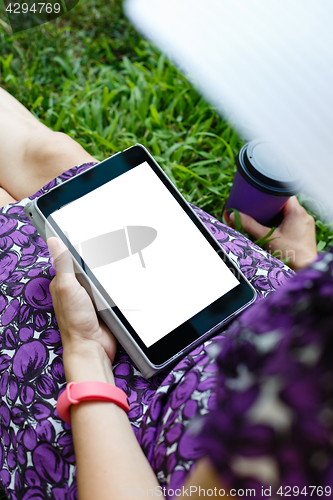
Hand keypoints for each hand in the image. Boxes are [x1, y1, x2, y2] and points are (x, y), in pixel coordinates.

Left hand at [47, 237, 116, 380]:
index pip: (70, 258)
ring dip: (108, 276)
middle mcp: (75, 289)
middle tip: (110, 253)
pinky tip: (120, 284)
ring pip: (102, 278)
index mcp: (62, 283)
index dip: (80, 249)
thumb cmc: (75, 320)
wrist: (93, 346)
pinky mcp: (104, 305)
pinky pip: (111, 290)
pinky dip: (116, 288)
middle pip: (89, 268)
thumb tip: (53, 241)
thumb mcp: (67, 286)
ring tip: (117, 269)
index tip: (92, 238)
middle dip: (98, 263)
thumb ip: (62, 264)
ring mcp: (90, 297)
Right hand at [229, 196, 317, 269]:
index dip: (271, 195)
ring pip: (289, 214)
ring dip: (278, 216)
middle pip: (285, 204)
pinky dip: (284, 223)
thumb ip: (250, 225)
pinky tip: (276, 230)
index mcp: (296, 212)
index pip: (284, 194)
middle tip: (259, 211)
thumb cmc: (290, 253)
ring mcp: (306, 224)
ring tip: (266, 221)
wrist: (305, 268)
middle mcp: (304, 215)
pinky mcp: (306, 233)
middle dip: (272, 208)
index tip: (260, 199)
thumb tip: (234, 215)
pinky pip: (293, 222)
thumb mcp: (267, 238)